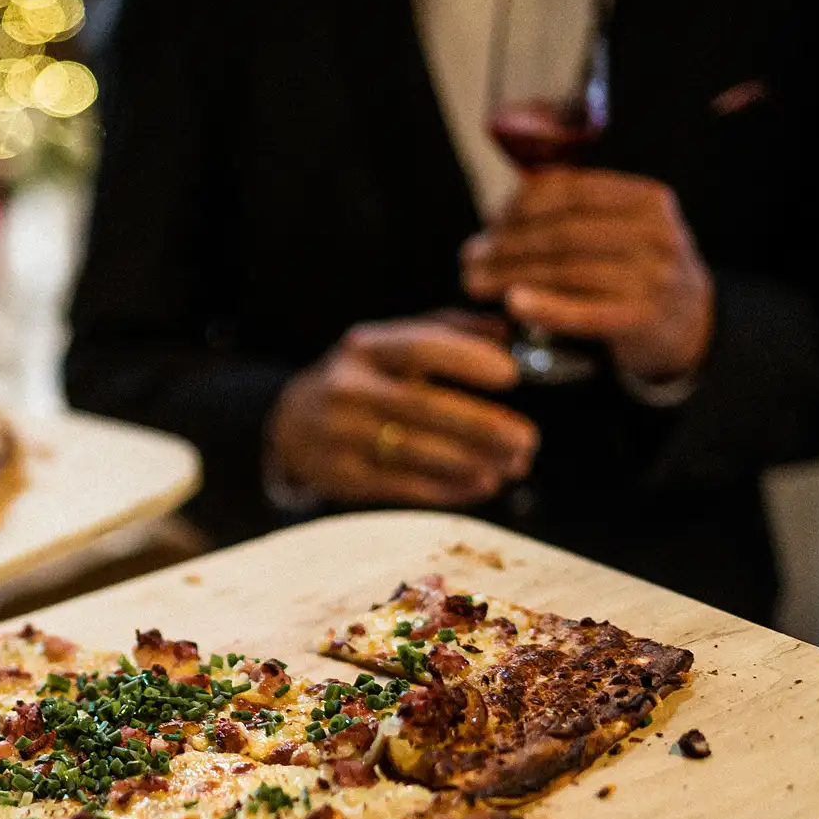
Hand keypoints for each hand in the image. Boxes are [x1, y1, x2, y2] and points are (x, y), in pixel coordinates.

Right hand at [268, 317, 538, 507]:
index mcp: (365, 347)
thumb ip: (449, 330)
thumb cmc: (361, 378)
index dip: (468, 360)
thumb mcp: (391, 344)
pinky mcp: (343, 476)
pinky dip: (449, 488)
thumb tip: (511, 331)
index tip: (512, 375)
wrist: (290, 425)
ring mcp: (342, 435)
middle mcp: (348, 388)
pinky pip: (404, 485)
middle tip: (528, 439)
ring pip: (417, 451)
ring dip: (473, 461)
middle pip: (425, 407)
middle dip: (483, 425)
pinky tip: (482, 484)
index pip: (421, 347)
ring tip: (514, 466)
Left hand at [462, 170, 714, 382]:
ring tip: (474, 281)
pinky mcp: (641, 320)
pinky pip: (583, 312)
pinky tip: (512, 303)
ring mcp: (652, 278)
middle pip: (563, 232)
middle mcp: (655, 235)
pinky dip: (544, 307)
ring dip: (510, 275)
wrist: (691, 324)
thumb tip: (505, 203)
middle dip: (507, 244)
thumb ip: (579, 210)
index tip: (490, 219)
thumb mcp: (626, 228)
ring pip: (566, 271)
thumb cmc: (638, 270)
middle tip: (469, 255)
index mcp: (647, 200)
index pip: (573, 190)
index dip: (522, 203)